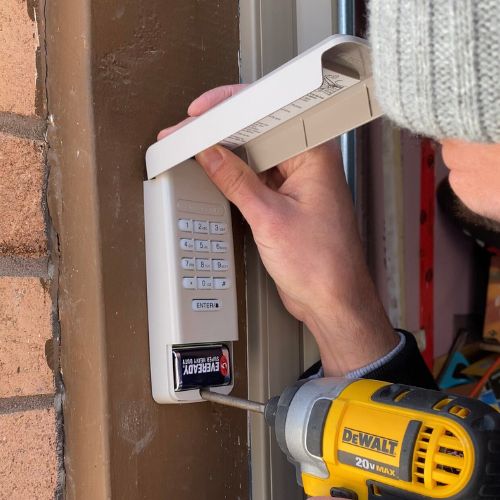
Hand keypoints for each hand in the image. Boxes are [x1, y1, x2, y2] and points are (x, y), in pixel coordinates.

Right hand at [158, 86, 397, 375]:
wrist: (332, 301)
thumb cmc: (323, 265)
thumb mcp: (269, 219)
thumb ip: (236, 182)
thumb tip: (211, 154)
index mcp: (315, 155)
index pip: (269, 115)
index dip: (230, 108)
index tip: (201, 113)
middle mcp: (308, 163)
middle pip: (259, 131)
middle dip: (222, 129)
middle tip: (189, 130)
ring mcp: (296, 181)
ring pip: (255, 153)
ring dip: (226, 152)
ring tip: (195, 146)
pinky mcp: (286, 199)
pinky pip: (257, 176)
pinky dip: (234, 174)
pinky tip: (215, 169)